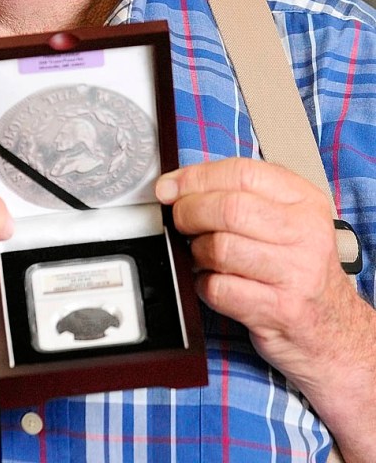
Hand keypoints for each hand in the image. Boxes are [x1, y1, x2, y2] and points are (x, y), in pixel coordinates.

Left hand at [156, 158, 349, 383]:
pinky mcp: (280, 310)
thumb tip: (174, 186)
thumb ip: (238, 196)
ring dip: (196, 252)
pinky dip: (204, 285)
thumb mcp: (285, 220)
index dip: (196, 177)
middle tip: (181, 221)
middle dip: (189, 213)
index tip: (170, 187)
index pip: (242, 173)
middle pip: (228, 209)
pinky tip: (213, 283)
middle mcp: (305, 233)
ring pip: (220, 248)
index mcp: (304, 200)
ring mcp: (295, 273)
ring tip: (203, 256)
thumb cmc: (298, 268)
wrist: (333, 331)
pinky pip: (219, 289)